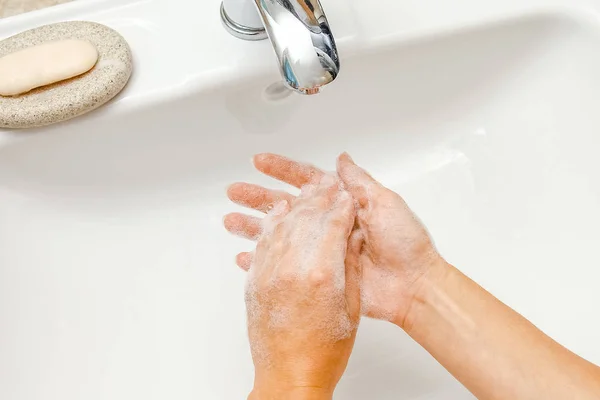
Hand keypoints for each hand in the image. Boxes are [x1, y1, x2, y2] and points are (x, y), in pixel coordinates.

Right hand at [225, 153, 443, 326]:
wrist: (413, 286)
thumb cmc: (405, 243)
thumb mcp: (384, 203)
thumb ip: (358, 182)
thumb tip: (341, 158)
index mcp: (342, 204)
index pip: (306, 182)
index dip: (282, 170)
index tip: (259, 162)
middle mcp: (327, 224)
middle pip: (285, 206)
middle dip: (258, 197)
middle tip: (233, 191)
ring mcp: (320, 249)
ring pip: (280, 234)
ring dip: (255, 227)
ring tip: (230, 221)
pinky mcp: (318, 273)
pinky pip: (285, 265)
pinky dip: (264, 262)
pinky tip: (245, 259)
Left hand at [241, 177, 361, 398]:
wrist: (289, 377)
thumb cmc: (323, 352)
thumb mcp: (351, 307)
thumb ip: (349, 267)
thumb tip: (350, 238)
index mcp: (321, 275)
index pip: (333, 225)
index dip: (342, 207)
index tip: (347, 197)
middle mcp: (292, 269)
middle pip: (306, 219)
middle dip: (319, 199)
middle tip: (327, 187)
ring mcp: (269, 273)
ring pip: (281, 225)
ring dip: (293, 206)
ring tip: (303, 194)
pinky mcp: (255, 282)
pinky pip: (262, 243)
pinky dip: (270, 225)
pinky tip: (277, 214)